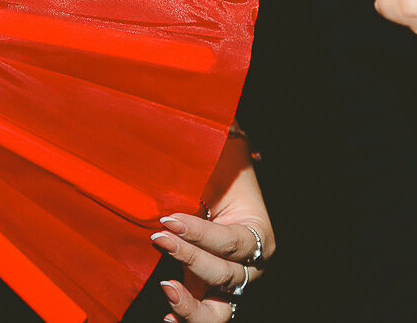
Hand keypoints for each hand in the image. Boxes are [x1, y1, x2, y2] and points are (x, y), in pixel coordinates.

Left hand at [152, 134, 272, 320]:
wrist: (220, 193)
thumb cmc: (223, 172)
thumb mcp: (227, 154)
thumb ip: (226, 136)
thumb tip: (222, 114)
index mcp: (258, 233)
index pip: (231, 241)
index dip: (201, 234)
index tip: (168, 219)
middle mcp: (249, 267)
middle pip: (225, 275)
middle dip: (190, 258)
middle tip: (158, 238)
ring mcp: (229, 286)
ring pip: (220, 311)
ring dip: (193, 306)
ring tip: (168, 289)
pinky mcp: (209, 296)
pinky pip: (206, 318)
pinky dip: (187, 318)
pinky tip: (166, 316)